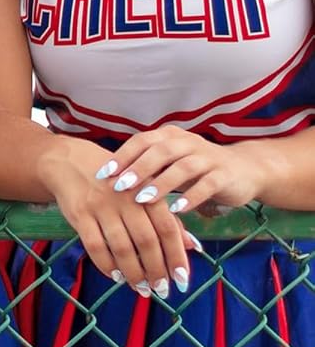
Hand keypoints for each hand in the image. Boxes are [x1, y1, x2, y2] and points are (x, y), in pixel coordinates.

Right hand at [40, 136, 195, 298]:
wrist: (70, 162)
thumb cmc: (116, 180)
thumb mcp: (144, 191)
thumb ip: (167, 217)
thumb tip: (192, 246)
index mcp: (147, 191)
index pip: (167, 228)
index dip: (176, 255)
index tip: (182, 279)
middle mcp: (126, 198)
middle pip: (146, 241)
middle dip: (156, 270)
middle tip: (161, 289)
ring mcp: (101, 206)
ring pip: (121, 247)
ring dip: (134, 273)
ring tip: (142, 289)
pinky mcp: (79, 214)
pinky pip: (94, 245)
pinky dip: (106, 264)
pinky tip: (116, 276)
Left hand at [99, 124, 265, 215]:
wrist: (244, 170)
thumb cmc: (195, 169)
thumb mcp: (168, 165)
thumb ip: (144, 168)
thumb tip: (105, 181)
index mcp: (169, 137)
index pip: (141, 141)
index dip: (121, 156)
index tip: (102, 175)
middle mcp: (188, 142)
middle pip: (160, 151)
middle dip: (138, 169)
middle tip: (119, 187)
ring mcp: (208, 157)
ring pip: (183, 167)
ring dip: (161, 183)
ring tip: (143, 199)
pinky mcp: (225, 175)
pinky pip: (207, 184)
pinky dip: (191, 197)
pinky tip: (176, 209)